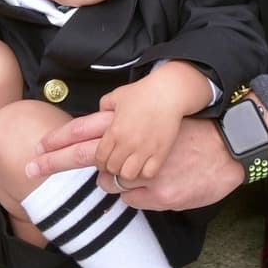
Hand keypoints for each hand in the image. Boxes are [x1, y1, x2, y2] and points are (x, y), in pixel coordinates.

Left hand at [27, 111, 243, 211]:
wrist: (224, 144)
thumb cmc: (187, 128)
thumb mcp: (151, 112)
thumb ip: (122, 111)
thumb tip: (100, 112)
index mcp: (129, 125)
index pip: (86, 130)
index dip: (60, 140)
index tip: (38, 147)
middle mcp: (132, 145)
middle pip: (86, 156)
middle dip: (55, 161)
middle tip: (31, 166)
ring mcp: (144, 170)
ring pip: (109, 180)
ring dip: (112, 176)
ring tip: (134, 168)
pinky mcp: (157, 190)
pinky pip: (131, 197)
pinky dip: (135, 190)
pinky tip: (154, 179)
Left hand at [94, 62, 212, 183]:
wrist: (168, 93)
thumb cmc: (145, 93)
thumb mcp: (118, 96)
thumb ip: (105, 105)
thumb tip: (100, 113)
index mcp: (115, 131)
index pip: (100, 157)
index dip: (100, 161)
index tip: (104, 159)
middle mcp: (128, 143)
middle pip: (112, 168)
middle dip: (112, 167)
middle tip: (116, 162)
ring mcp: (145, 150)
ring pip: (129, 175)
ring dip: (127, 171)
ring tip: (130, 165)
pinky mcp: (160, 153)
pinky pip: (148, 173)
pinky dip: (144, 172)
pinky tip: (144, 164)